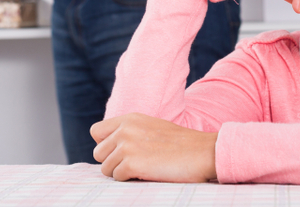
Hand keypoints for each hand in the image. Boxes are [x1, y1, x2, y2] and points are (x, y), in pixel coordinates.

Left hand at [91, 113, 217, 181]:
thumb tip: (109, 149)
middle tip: (134, 165)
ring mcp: (127, 145)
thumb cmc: (180, 145)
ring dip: (121, 173)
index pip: (96, 131)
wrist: (203, 151)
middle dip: (112, 162)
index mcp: (129, 119)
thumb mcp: (151, 128)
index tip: (120, 153)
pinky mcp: (132, 162)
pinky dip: (129, 180)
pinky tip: (147, 174)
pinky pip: (117, 177)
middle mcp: (125, 129)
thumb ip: (130, 132)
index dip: (105, 145)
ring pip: (106, 168)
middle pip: (98, 153)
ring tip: (143, 170)